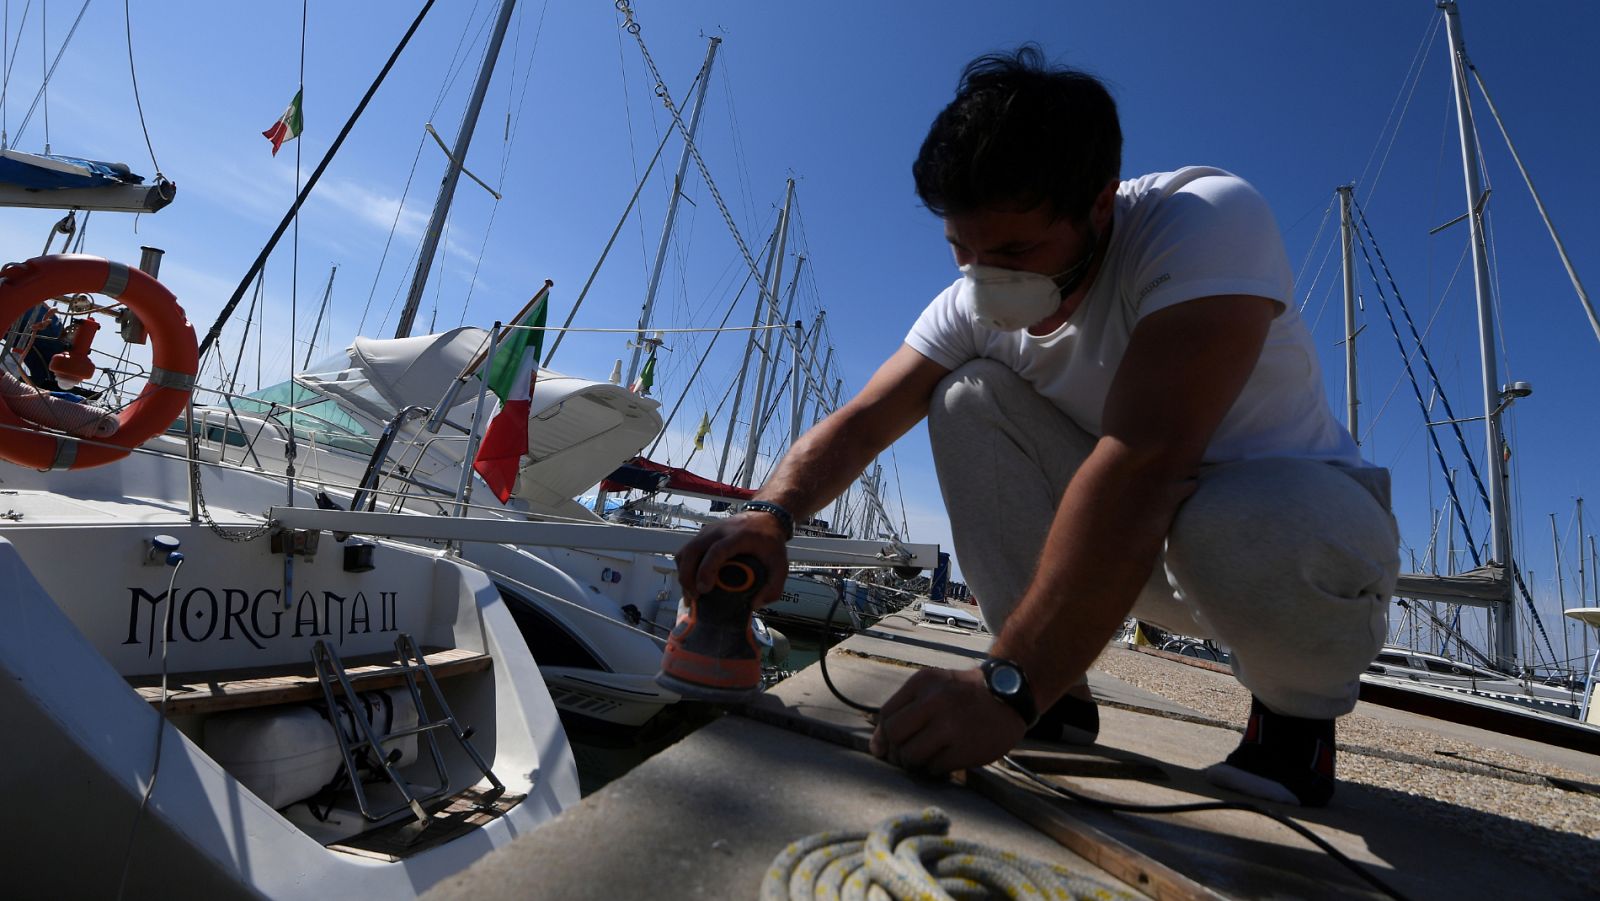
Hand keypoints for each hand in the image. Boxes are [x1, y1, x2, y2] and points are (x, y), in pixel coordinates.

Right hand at [674, 511, 789, 606]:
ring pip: (686, 551)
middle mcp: (719, 530)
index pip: (716, 551)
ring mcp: (708, 531)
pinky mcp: (702, 534)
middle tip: (694, 597)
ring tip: (691, 594)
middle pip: (693, 550)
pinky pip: (687, 551)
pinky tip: (692, 582)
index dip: (707, 570)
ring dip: (684, 573)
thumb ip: (774, 587)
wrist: (765, 517)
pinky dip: (685, 568)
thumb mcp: (781, 564)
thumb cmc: (771, 542)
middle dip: (688, 576)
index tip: (704, 590)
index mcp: (739, 536)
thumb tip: (753, 604)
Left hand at [869, 667, 1025, 775]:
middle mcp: (935, 701)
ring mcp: (951, 725)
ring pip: (911, 755)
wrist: (1010, 697)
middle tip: (904, 757)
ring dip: (913, 764)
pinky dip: (934, 769)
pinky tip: (943, 761)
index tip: (886, 747)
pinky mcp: (965, 748)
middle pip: (895, 735)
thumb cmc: (964, 694)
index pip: (886, 714)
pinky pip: (934, 768)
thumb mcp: (934, 687)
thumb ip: (904, 710)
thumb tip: (876, 746)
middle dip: (895, 751)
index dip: (882, 736)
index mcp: (923, 682)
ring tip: (924, 760)